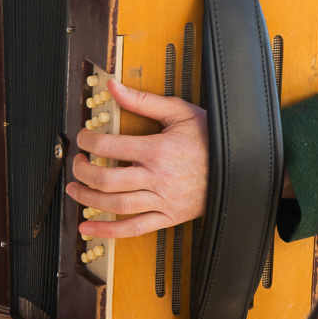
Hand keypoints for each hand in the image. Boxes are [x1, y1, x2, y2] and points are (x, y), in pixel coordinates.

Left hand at [67, 80, 206, 239]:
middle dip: (83, 172)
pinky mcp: (168, 217)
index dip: (88, 142)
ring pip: (116, 205)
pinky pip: (134, 229)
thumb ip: (142, 100)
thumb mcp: (179, 112)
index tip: (83, 138)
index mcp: (157, 150)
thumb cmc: (211, 138)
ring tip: (75, 190)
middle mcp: (157, 178)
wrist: (242, 166)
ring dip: (88, 200)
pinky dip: (108, 231)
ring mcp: (162, 201)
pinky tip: (89, 228)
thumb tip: (114, 87)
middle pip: (107, 180)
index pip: (109, 147)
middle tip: (77, 163)